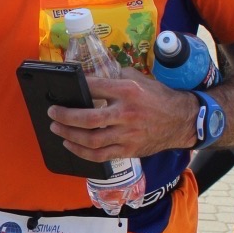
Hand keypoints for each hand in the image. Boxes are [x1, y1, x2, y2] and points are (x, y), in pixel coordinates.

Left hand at [49, 71, 196, 160]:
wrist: (181, 120)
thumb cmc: (157, 97)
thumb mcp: (138, 79)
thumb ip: (115, 77)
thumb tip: (90, 78)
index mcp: (127, 91)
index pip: (94, 88)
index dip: (77, 89)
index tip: (63, 91)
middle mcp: (126, 113)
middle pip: (88, 119)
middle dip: (65, 117)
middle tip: (52, 113)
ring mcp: (127, 134)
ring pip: (91, 140)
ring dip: (69, 136)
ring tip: (57, 130)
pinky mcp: (128, 150)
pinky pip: (100, 156)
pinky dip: (82, 152)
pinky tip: (71, 145)